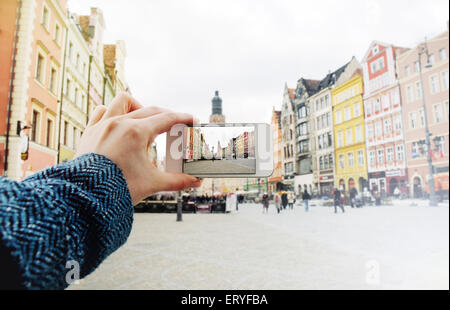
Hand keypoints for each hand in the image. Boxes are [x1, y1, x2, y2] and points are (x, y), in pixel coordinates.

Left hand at [76, 92, 201, 204]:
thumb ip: (177, 181)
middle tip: (176, 127)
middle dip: (166, 116)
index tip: (192, 120)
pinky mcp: (90, 131)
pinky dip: (112, 112)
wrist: (85, 198)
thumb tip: (195, 182)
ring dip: (137, 106)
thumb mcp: (152, 183)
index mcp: (136, 132)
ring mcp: (103, 125)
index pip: (167, 118)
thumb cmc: (117, 189)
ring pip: (123, 101)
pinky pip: (101, 111)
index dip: (183, 118)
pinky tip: (119, 123)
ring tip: (144, 120)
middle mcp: (119, 123)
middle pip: (151, 110)